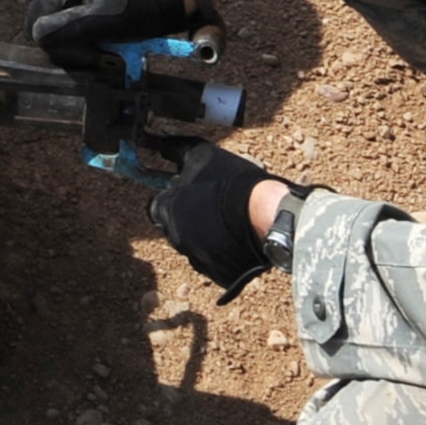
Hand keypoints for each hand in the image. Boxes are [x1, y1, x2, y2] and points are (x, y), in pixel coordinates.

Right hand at [25, 0, 198, 53]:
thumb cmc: (138, 9)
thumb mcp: (103, 20)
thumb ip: (68, 27)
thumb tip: (36, 35)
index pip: (38, 17)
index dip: (53, 42)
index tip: (79, 56)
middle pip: (44, 20)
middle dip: (64, 43)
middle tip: (91, 54)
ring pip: (55, 23)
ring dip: (72, 42)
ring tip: (97, 49)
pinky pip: (68, 21)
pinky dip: (79, 36)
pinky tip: (96, 42)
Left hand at [147, 140, 285, 302]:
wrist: (267, 215)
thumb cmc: (232, 184)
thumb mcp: (203, 157)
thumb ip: (180, 154)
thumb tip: (165, 148)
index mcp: (168, 212)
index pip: (158, 206)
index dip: (173, 197)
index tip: (186, 191)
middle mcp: (177, 241)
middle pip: (177, 228)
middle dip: (190, 218)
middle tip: (213, 204)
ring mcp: (199, 261)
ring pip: (198, 248)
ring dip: (208, 237)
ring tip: (231, 221)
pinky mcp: (221, 276)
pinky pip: (219, 264)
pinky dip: (226, 253)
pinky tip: (241, 239)